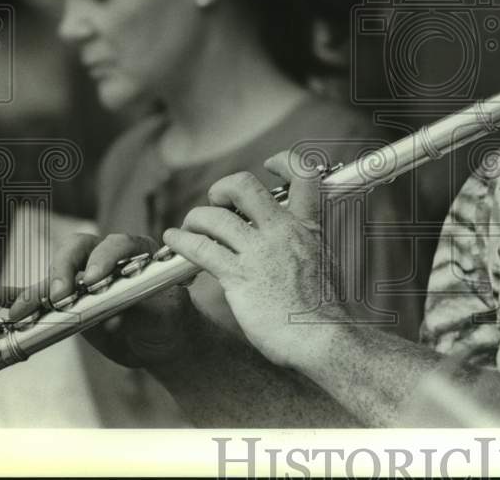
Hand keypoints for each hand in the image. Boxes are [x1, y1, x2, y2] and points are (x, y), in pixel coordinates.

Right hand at [0, 232, 196, 368]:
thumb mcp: (165, 313)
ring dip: (38, 290)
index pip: (117, 244)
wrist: (162, 339)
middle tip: (62, 295)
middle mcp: (106, 258)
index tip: (95, 279)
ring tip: (24, 310)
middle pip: (79, 249)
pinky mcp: (68, 299)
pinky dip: (18, 295)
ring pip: (56, 273)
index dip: (104, 258)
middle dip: (65, 269)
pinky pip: (40, 293)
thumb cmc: (170, 319)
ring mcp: (84, 278)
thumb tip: (119, 312)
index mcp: (137, 252)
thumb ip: (145, 307)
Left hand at [164, 154, 345, 369]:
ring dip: (196, 218)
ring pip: (215, 217)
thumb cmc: (325, 309)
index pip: (303, 174)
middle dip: (224, 188)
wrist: (324, 338)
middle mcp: (283, 232)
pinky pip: (202, 249)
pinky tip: (174, 241)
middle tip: (218, 202)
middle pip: (245, 186)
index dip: (283, 162)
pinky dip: (182, 241)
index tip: (269, 166)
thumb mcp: (324, 260)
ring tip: (188, 228)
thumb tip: (298, 237)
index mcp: (308, 226)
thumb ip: (307, 241)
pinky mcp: (239, 277)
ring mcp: (260, 253)